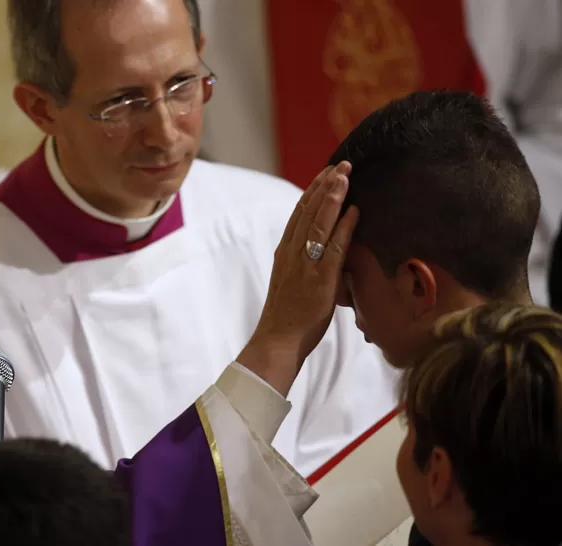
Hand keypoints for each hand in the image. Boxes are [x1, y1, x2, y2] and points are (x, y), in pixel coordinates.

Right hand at [238, 162, 357, 394]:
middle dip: (324, 185)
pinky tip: (354, 211)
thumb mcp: (292, 283)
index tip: (325, 174)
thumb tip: (323, 254)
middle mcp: (292, 253)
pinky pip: (332, 247)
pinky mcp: (319, 278)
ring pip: (318, 222)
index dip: (313, 192)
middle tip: (340, 164)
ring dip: (332, 196)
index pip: (299, 214)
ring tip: (346, 175)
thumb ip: (305, 265)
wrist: (277, 340)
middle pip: (307, 210)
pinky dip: (343, 227)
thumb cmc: (287, 318)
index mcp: (285, 253)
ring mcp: (304, 264)